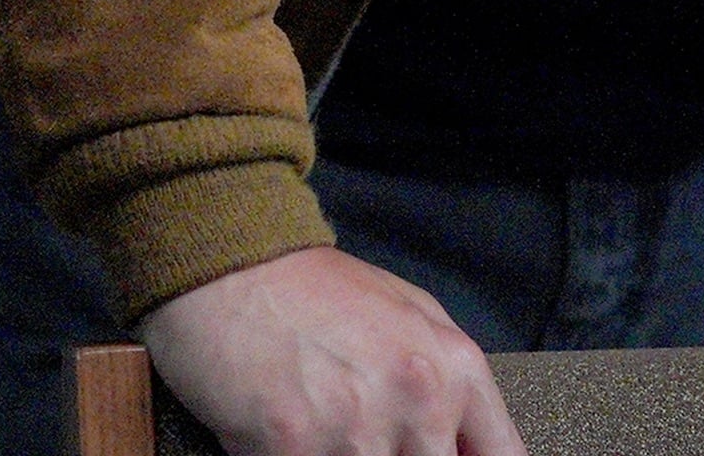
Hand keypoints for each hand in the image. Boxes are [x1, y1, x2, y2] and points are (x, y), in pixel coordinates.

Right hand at [138, 246, 526, 455]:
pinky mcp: (293, 446)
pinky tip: (288, 434)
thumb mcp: (412, 314)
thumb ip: (452, 383)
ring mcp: (356, 428)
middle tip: (362, 435)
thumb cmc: (317, 291)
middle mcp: (417, 399)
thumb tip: (472, 445)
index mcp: (454, 368)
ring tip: (325, 428)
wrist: (232, 265)